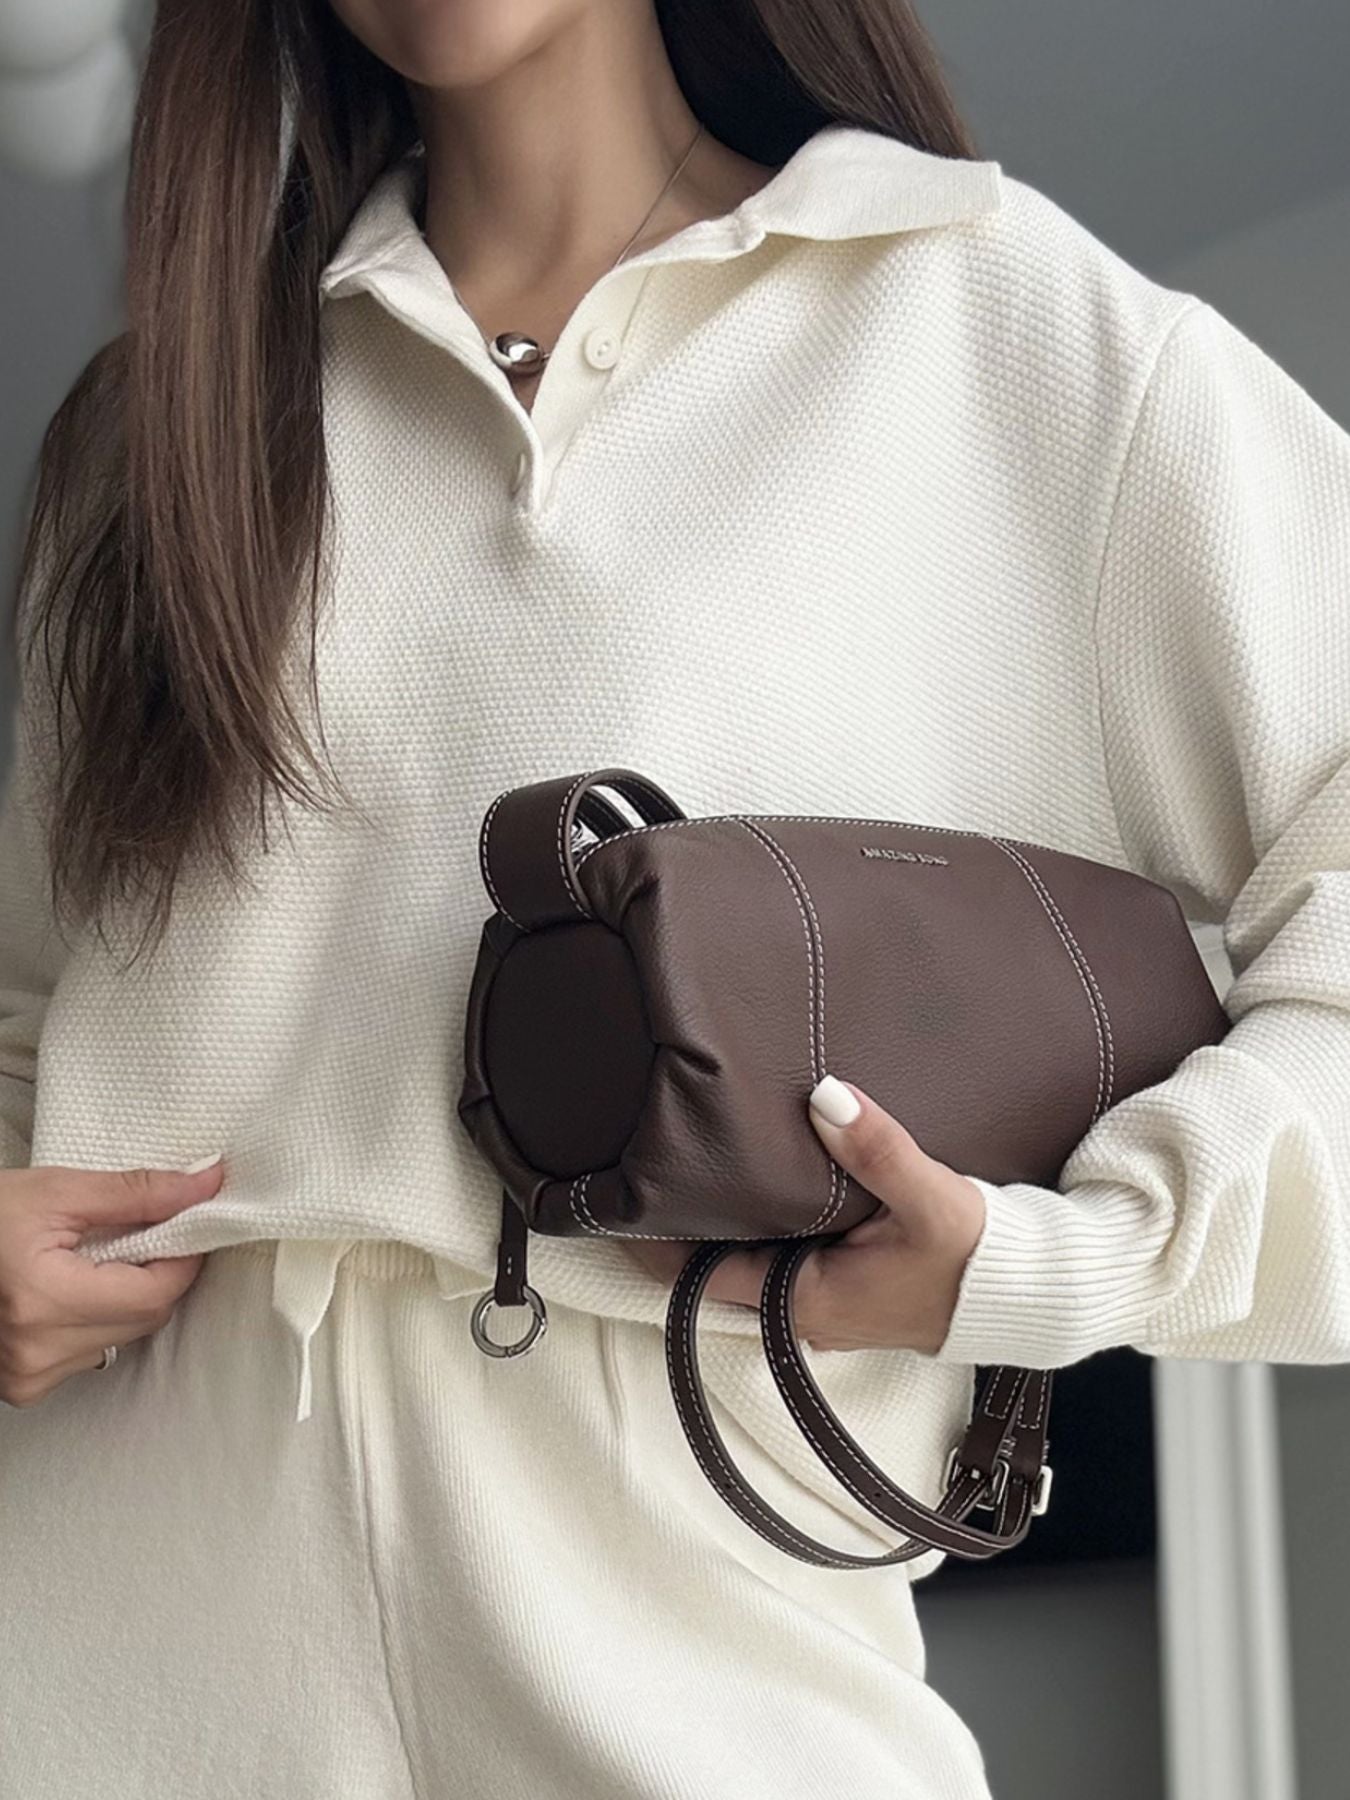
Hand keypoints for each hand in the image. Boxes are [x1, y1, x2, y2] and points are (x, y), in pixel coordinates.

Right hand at [0, 1156, 223, 1407]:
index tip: (187, 1226)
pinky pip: (91, 1354)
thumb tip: (205, 1184)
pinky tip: (70, 1291)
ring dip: (126, 1300)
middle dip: (157, 1275)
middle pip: (145, 1319)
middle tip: (140, 1236)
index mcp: (45, 1301)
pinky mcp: (23, 1387)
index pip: (156, 1293)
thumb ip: (137, 1192)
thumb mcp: (57, 1192)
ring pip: (123, 1338)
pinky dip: (96, 1322)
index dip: (183, 1258)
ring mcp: (28, 1376)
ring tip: (92, 1262)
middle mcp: (37, 1352)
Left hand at [623, 1077, 986, 1353]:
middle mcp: (804, 1312)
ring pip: (746, 1262)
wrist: (1030, 1292)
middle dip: (678, 1226)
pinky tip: (752, 1178)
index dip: (653, 1243)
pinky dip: (757, 1223)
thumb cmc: (980, 1256)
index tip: (613, 1200)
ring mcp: (823, 1304)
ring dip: (719, 1223)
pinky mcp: (844, 1287)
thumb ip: (875, 1148)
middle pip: (714, 1270)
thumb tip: (824, 1094)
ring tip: (683, 1163)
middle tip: (639, 1163)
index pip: (699, 1278)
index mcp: (806, 1302)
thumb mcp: (929, 1198)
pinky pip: (778, 1257)